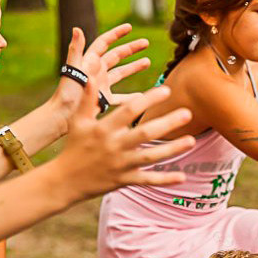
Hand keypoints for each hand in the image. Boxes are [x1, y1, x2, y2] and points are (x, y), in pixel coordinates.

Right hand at [47, 79, 194, 200]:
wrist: (65, 180)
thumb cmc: (74, 147)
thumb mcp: (78, 122)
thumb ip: (87, 100)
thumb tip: (90, 77)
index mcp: (104, 129)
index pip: (129, 111)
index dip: (148, 100)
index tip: (166, 90)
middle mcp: (114, 146)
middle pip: (145, 133)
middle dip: (167, 123)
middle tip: (187, 113)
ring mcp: (121, 165)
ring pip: (150, 157)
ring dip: (172, 150)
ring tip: (192, 141)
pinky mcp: (125, 180)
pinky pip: (148, 180)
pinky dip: (165, 179)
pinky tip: (183, 177)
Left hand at [53, 24, 151, 125]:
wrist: (62, 116)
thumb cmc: (66, 93)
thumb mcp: (72, 69)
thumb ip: (75, 50)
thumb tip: (76, 28)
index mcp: (89, 62)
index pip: (103, 43)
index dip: (116, 34)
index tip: (129, 27)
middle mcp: (96, 72)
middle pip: (116, 55)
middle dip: (131, 48)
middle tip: (146, 43)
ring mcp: (100, 86)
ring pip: (121, 73)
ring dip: (133, 67)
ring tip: (147, 62)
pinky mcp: (103, 100)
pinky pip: (120, 96)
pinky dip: (131, 96)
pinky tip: (142, 96)